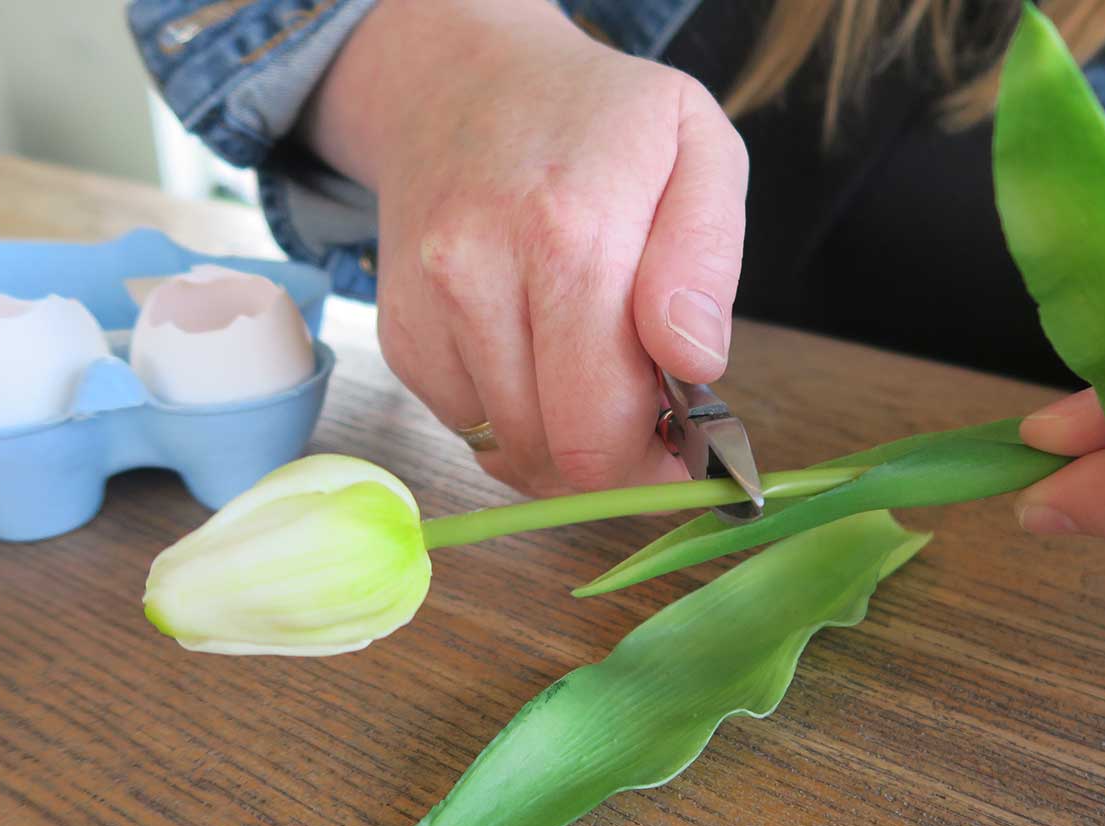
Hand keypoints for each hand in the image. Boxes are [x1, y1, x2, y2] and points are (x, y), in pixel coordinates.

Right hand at [305, 1, 746, 495]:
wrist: (462, 82)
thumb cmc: (598, 120)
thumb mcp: (696, 146)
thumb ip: (707, 261)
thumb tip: (695, 363)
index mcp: (568, 232)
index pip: (601, 422)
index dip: (656, 463)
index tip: (686, 446)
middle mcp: (475, 273)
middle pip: (554, 452)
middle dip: (615, 462)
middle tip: (649, 421)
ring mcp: (425, 307)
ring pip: (509, 451)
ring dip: (564, 440)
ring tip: (595, 372)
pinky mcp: (397, 334)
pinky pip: (466, 428)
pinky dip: (514, 419)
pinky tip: (540, 360)